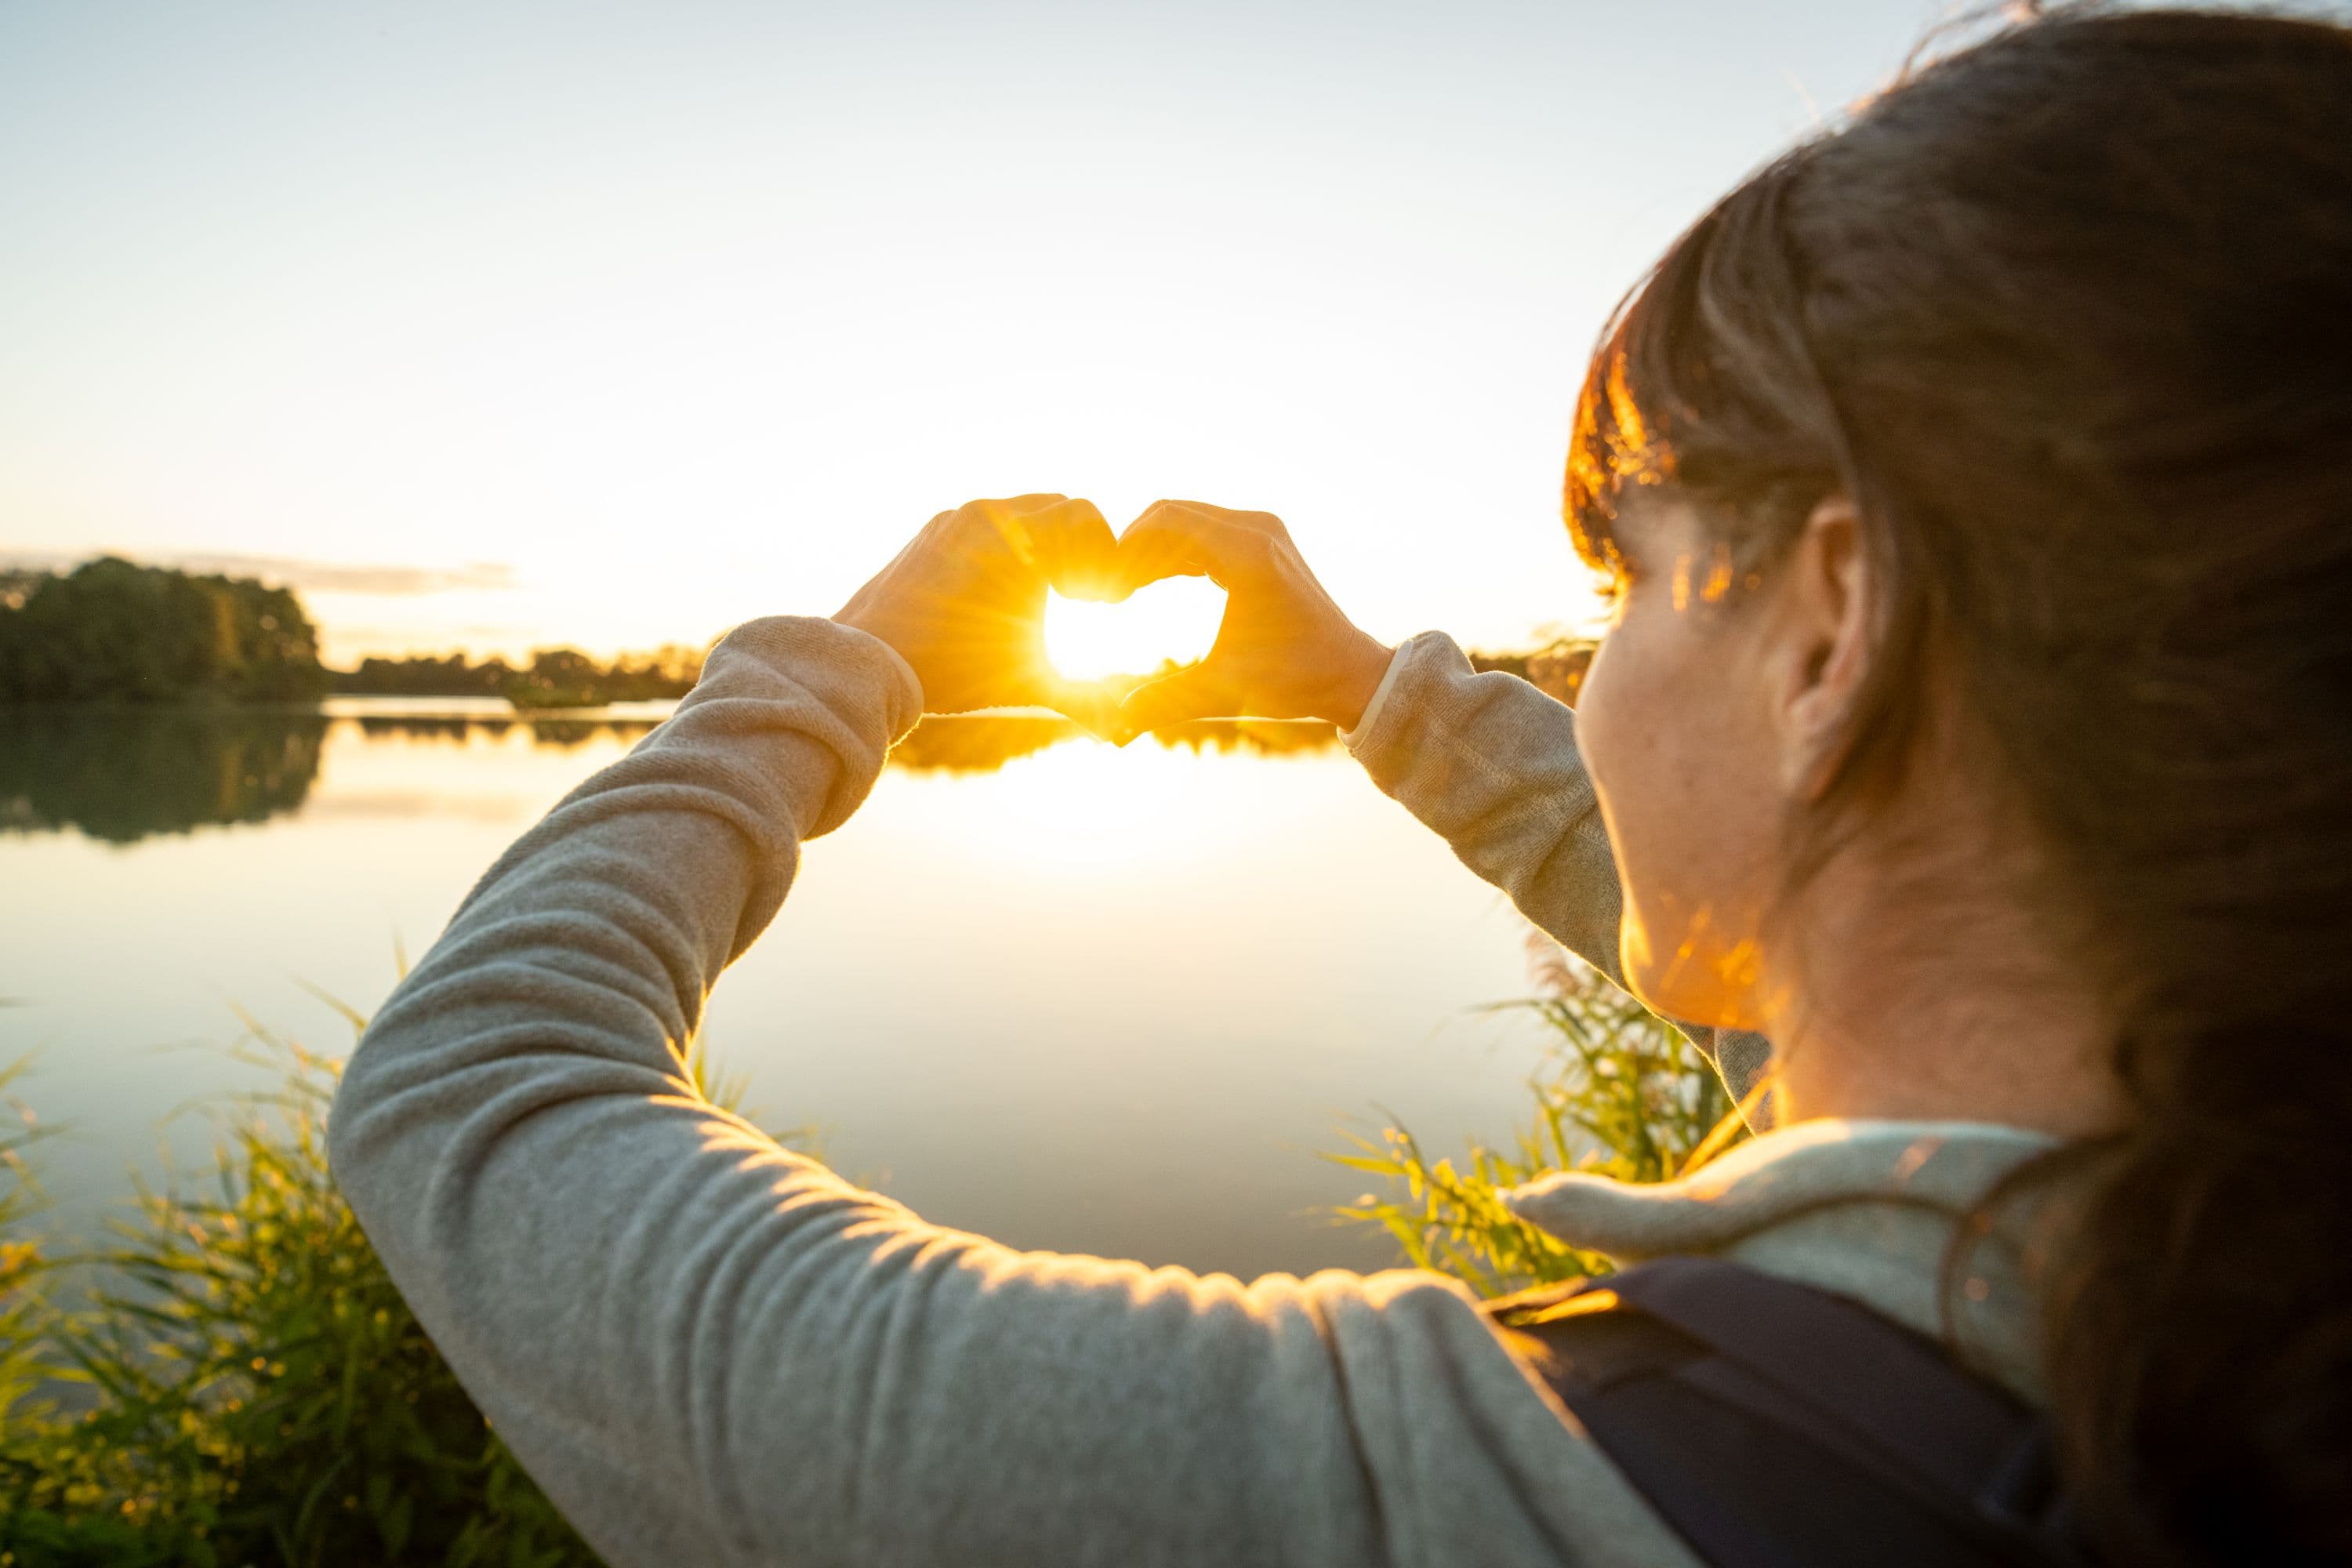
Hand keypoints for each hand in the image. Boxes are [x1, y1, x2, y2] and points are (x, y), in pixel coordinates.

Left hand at [836, 494, 1126, 725]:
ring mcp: (955, 518)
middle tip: (1081, 598)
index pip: (1086, 518)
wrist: (868, 665)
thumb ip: (1085, 704)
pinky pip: (985, 521)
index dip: (1107, 557)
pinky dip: (1006, 544)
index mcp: (1021, 541)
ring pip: (1023, 510)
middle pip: (1060, 507)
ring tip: (1043, 594)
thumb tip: (1123, 735)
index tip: (1104, 604)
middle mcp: (988, 517)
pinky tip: (998, 593)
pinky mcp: (932, 529)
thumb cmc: (953, 678)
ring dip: (1045, 544)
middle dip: (1081, 548)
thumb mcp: (1029, 687)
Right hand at [1109, 500, 1391, 740]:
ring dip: (1151, 549)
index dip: (1125, 551)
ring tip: (1123, 591)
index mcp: (1248, 555)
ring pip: (1186, 520)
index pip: (1165, 522)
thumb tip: (1113, 728)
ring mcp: (1264, 530)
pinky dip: (1175, 551)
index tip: (1106, 593)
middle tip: (1107, 593)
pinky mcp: (1265, 540)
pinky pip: (1206, 530)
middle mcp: (1258, 530)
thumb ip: (1163, 702)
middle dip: (1132, 549)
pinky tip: (1149, 583)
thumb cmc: (1294, 682)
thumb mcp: (1222, 692)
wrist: (1350, 674)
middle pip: (1171, 514)